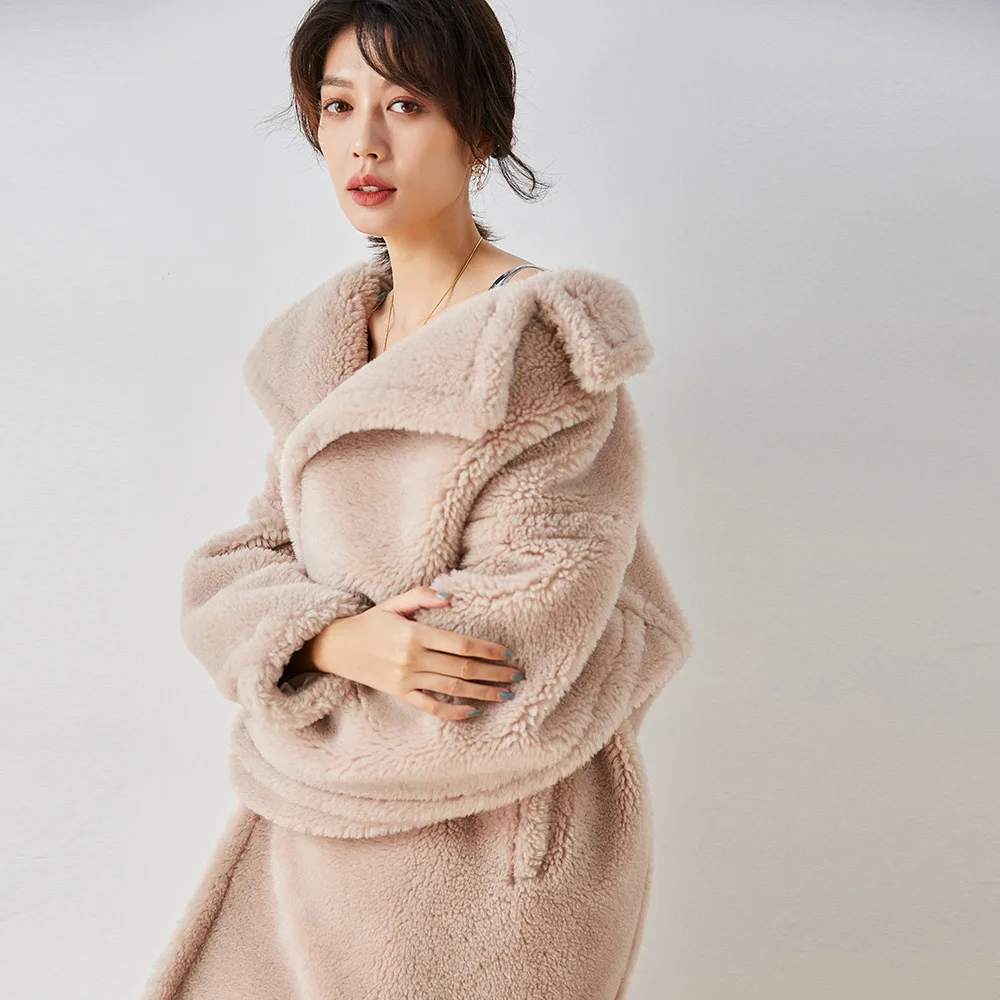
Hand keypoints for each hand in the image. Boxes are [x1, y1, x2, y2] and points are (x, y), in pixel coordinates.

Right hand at [306, 587, 523, 719]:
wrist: (337, 647)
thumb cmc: (369, 622)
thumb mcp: (393, 603)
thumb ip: (421, 596)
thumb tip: (450, 598)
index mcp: (415, 634)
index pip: (460, 644)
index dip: (487, 650)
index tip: (507, 653)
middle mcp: (413, 659)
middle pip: (463, 668)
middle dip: (494, 673)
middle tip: (518, 676)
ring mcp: (407, 679)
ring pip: (453, 688)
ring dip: (483, 692)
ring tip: (506, 693)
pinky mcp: (400, 694)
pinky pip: (431, 707)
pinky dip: (452, 712)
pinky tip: (472, 712)